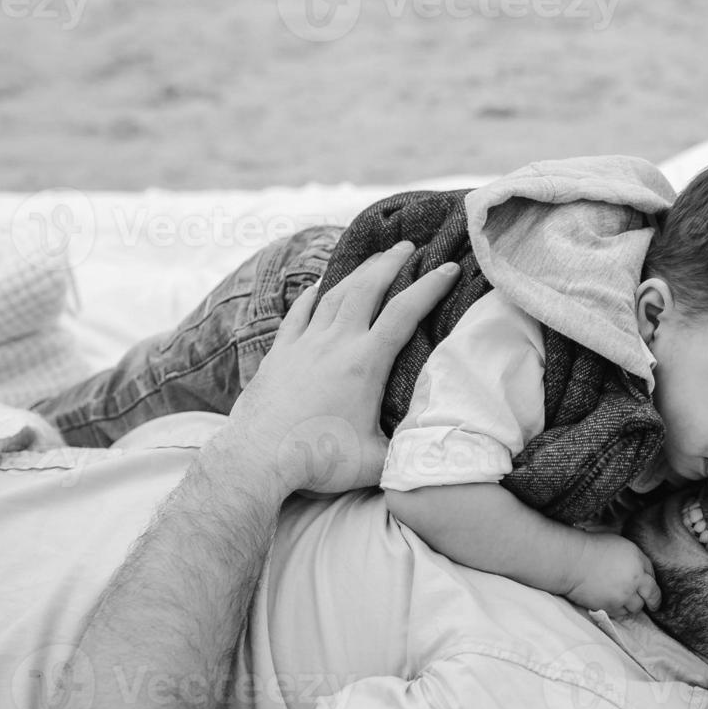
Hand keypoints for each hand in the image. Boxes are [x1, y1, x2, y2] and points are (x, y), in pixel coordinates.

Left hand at [221, 242, 460, 495]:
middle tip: (407, 247)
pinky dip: (313, 295)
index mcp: (365, 362)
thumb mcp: (376, 461)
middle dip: (390, 263)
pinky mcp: (280, 354)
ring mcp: (304, 344)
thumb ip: (407, 450)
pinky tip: (318, 287)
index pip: (404, 313)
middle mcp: (334, 343)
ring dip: (356, 273)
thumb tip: (433, 449)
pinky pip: (298, 313)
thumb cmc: (320, 459)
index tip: (448, 267)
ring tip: (372, 260)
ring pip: (333, 294)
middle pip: (366, 288)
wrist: (258, 458)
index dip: (430, 286)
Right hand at [563, 533, 661, 617]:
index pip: (653, 576)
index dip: (653, 582)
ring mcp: (622, 596)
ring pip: (636, 607)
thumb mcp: (621, 545)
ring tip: (627, 601)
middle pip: (651, 596)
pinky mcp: (610, 607)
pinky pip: (621, 613)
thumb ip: (635, 559)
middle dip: (653, 601)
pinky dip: (620, 609)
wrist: (573, 562)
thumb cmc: (593, 548)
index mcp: (637, 563)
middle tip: (653, 605)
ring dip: (634, 605)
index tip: (652, 588)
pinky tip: (614, 603)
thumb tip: (642, 571)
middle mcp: (634, 581)